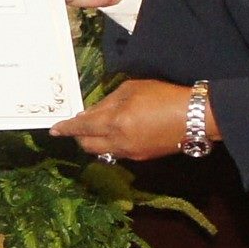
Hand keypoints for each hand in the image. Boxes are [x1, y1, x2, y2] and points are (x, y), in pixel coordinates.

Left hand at [52, 79, 203, 161]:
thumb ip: (107, 102)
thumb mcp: (132, 89)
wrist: (194, 117)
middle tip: (78, 126)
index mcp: (114, 122)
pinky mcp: (141, 158)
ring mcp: (129, 153)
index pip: (81, 128)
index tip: (54, 130)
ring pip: (101, 151)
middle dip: (79, 137)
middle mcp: (118, 142)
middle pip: (87, 145)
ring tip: (99, 128)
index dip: (66, 129)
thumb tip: (89, 114)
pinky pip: (116, 153)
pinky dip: (110, 144)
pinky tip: (118, 133)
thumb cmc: (163, 96)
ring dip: (94, 141)